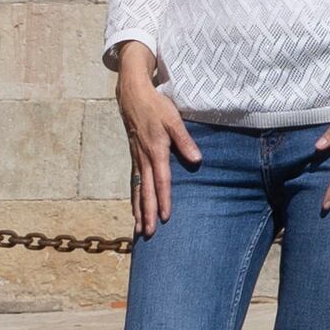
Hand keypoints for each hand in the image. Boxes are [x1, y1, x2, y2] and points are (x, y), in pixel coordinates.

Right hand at [114, 48, 197, 231]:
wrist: (132, 96)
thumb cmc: (156, 107)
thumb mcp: (174, 119)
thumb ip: (185, 141)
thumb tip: (197, 160)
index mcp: (156, 151)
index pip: (161, 181)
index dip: (163, 200)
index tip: (166, 217)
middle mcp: (144, 159)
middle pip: (145, 191)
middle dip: (148, 213)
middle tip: (148, 233)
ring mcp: (137, 159)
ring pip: (137, 189)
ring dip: (138, 210)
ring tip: (139, 229)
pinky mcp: (134, 157)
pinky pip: (133, 182)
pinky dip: (134, 197)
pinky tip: (135, 209)